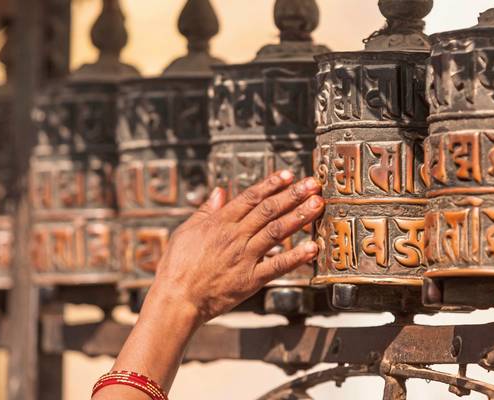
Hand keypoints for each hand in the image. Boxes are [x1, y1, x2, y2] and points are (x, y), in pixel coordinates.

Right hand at [150, 170, 324, 323]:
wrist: (175, 300)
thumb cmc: (176, 267)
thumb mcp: (185, 232)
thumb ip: (205, 211)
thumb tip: (219, 192)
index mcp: (220, 222)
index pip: (251, 197)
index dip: (271, 184)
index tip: (289, 174)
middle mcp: (235, 236)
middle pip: (269, 210)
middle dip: (293, 195)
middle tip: (313, 184)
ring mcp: (244, 257)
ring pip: (277, 232)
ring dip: (299, 217)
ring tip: (318, 205)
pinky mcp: (250, 280)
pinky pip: (277, 266)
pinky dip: (296, 257)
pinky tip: (313, 248)